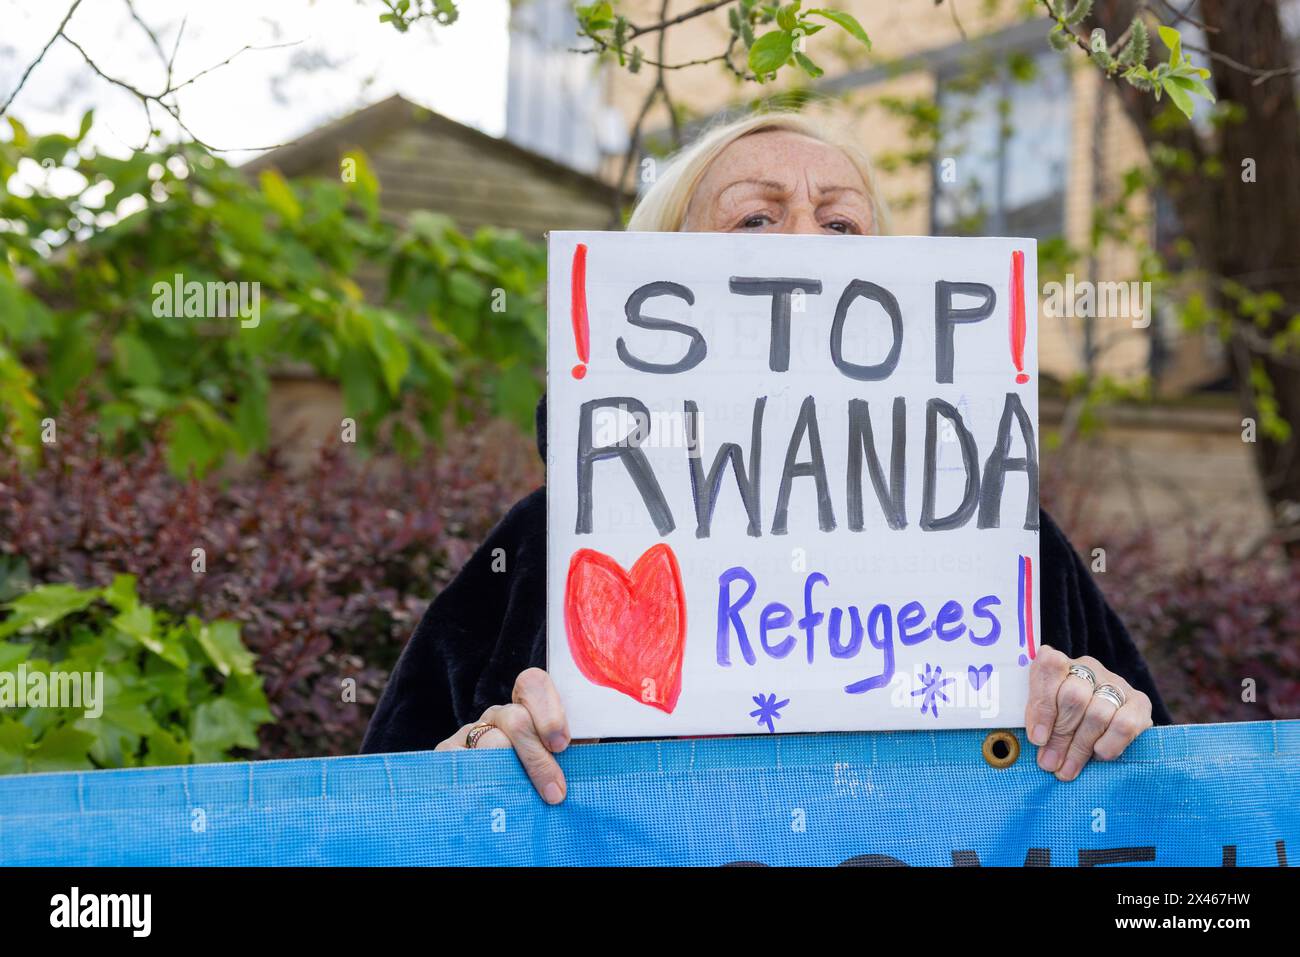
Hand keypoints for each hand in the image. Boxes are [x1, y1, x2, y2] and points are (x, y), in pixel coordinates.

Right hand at [435, 667, 570, 803]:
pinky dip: (478, 784)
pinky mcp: (448, 753)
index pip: (533, 684)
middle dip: (538, 758)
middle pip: (515, 720)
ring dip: (512, 777)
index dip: (548, 710)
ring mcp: (472, 732)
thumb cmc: (545, 784)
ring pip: (491, 744)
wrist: (502, 815)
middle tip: (555, 792)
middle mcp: (499, 714)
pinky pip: (460, 763)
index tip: (561, 745)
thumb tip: (592, 755)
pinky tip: (490, 800)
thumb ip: (578, 752)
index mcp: (529, 706)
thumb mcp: (567, 763)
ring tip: (523, 802)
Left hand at [1025, 645, 1153, 781]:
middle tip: (1050, 763)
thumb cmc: (1065, 722)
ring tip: (1067, 770)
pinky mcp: (1140, 703)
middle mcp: (1089, 668)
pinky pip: (1124, 725)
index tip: (1037, 739)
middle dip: (1060, 736)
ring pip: (1097, 714)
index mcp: (1060, 664)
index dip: (1042, 704)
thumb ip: (1040, 724)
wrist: (1110, 724)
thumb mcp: (1046, 717)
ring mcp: (1116, 683)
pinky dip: (1108, 745)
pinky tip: (1098, 756)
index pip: (1049, 667)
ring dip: (1080, 748)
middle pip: (1074, 697)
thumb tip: (1042, 749)